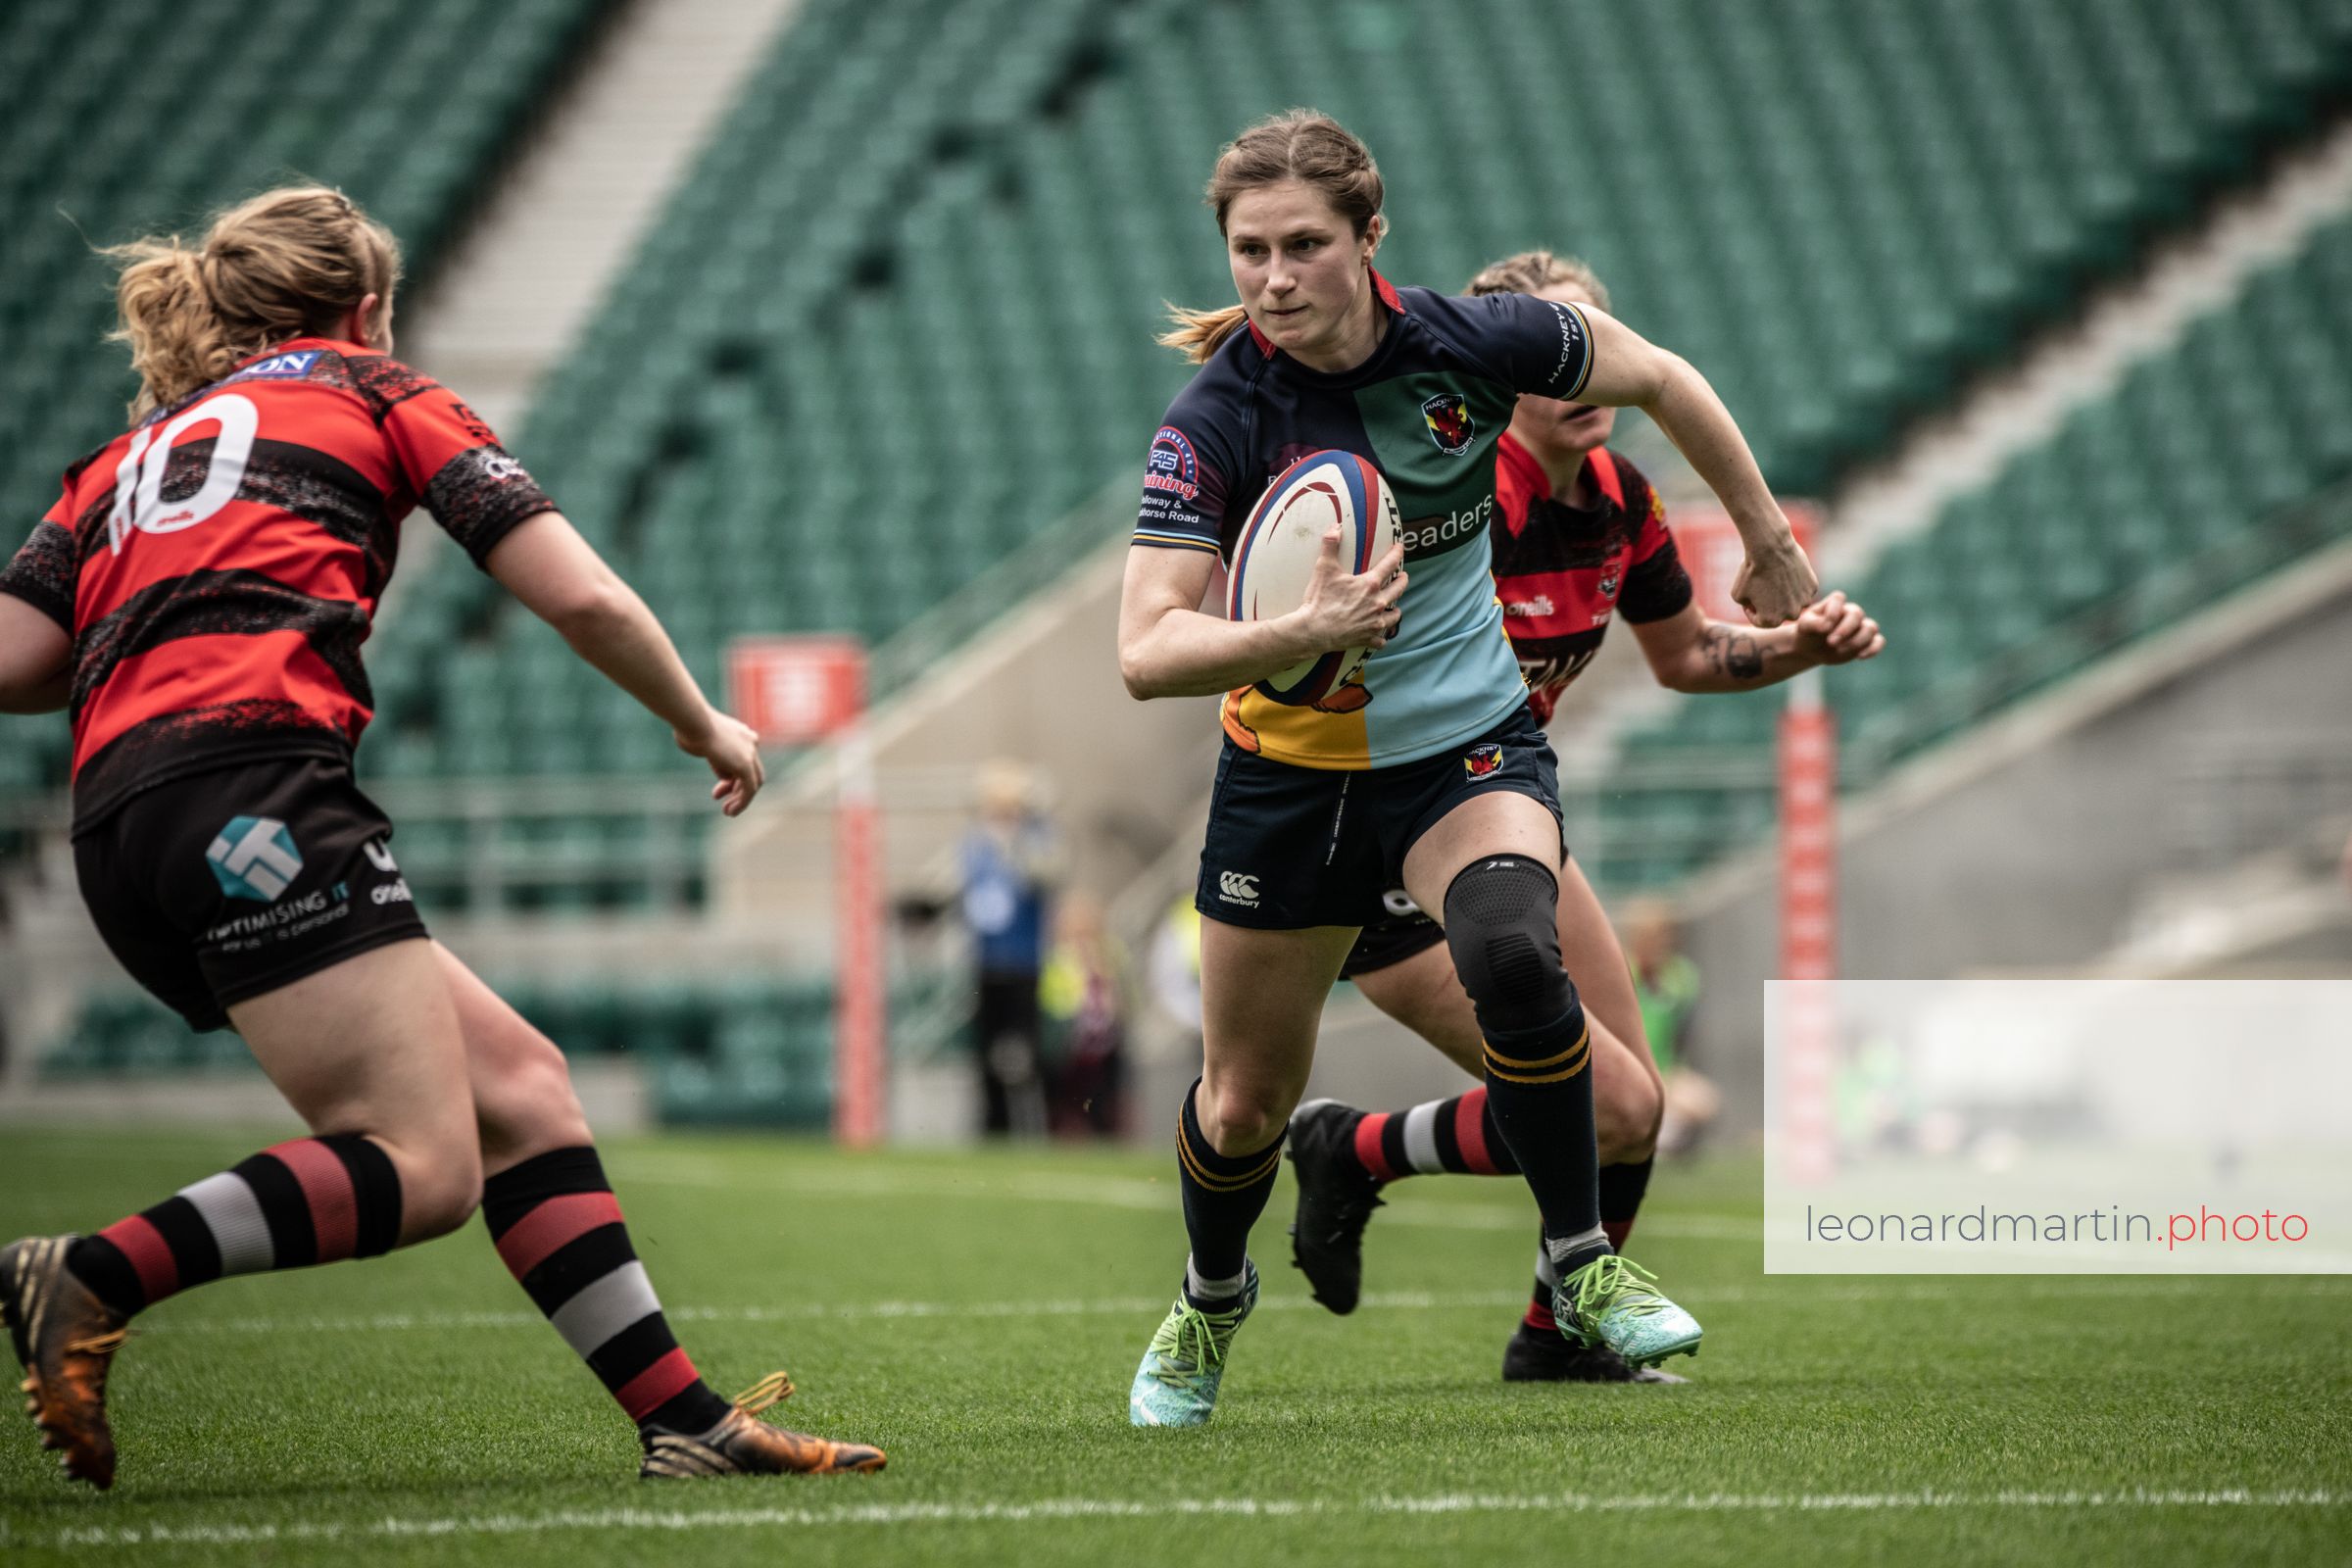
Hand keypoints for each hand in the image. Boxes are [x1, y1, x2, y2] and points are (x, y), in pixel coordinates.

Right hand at [675, 709, 764, 816]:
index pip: (744, 761)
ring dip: (740, 800)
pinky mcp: (745, 765)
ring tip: (728, 812)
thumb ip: (716, 758)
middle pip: (751, 773)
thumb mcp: (704, 743)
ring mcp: (750, 753)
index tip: (718, 787)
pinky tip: (731, 811)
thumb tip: (725, 776)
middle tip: (718, 798)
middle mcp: (750, 742)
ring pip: (753, 783)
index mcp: (742, 734)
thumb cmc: (690, 727)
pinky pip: (749, 790)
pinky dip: (742, 803)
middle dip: (736, 789)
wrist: (693, 720)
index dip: (731, 778)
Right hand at [1292, 528, 1406, 652]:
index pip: (1389, 564)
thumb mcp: (1324, 568)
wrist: (1313, 630)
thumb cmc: (1320, 599)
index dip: (1396, 553)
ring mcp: (1374, 622)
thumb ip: (1330, 545)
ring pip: (1394, 616)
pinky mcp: (1367, 638)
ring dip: (1396, 610)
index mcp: (1370, 584)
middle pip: (1398, 590)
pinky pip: (1381, 639)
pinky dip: (1382, 637)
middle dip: (1402, 581)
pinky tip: (1381, 636)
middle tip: (1403, 577)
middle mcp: (1377, 603)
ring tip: (1395, 608)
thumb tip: (1336, 527)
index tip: (1400, 548)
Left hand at [1732, 537, 1818, 627]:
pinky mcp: (1813, 586)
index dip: (1752, 612)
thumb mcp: (1738, 595)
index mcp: (1771, 620)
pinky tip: (1786, 573)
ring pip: (1794, 603)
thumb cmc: (1751, 571)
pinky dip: (1796, 585)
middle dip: (1771, 606)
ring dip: (1786, 597)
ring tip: (1776, 581)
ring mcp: (1804, 601)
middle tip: (1764, 591)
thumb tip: (1757, 607)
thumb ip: (1748, 606)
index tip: (1749, 601)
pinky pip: (1803, 590)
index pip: (1761, 622)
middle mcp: (1791, 615)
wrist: (1770, 548)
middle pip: (1780, 614)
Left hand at [1792, 590, 1884, 665]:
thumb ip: (1813, 623)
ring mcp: (1860, 627)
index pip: (1838, 599)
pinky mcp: (1866, 641)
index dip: (1832, 612)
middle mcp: (1850, 612)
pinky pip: (1878, 641)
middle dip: (1845, 630)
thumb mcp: (1804, 626)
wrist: (1812, 649)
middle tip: (1830, 642)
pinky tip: (1859, 657)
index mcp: (1834, 603)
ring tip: (1839, 650)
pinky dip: (1873, 649)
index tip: (1823, 629)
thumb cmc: (1808, 633)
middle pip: (1857, 614)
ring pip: (1871, 628)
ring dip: (1857, 641)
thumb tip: (1827, 626)